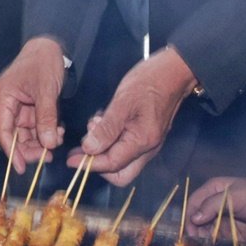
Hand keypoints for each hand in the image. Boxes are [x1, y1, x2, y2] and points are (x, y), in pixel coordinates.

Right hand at [0, 37, 65, 172]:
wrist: (54, 45)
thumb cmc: (44, 61)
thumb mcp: (46, 90)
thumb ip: (46, 118)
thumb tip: (48, 145)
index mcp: (4, 97)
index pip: (3, 130)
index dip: (11, 151)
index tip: (21, 167)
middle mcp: (9, 104)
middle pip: (15, 135)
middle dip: (31, 147)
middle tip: (48, 156)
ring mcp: (21, 106)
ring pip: (27, 132)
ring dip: (42, 140)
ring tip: (57, 141)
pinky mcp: (33, 106)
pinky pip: (37, 125)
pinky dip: (47, 131)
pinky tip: (59, 132)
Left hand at [72, 46, 192, 185]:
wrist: (174, 71)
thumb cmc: (149, 82)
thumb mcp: (124, 101)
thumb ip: (107, 128)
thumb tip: (89, 149)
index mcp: (142, 141)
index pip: (112, 164)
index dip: (89, 164)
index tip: (71, 160)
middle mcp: (148, 148)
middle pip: (120, 173)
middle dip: (99, 164)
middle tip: (82, 148)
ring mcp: (149, 143)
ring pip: (123, 161)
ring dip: (104, 151)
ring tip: (94, 128)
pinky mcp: (146, 135)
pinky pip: (126, 149)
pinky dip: (112, 143)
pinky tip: (104, 124)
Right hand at [189, 175, 245, 245]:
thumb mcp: (233, 195)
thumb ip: (213, 205)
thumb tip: (194, 219)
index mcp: (211, 192)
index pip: (193, 204)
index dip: (188, 217)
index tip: (188, 231)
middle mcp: (214, 208)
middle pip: (197, 221)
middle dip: (193, 233)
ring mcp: (222, 222)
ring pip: (206, 233)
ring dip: (202, 243)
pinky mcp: (231, 235)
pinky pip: (219, 242)